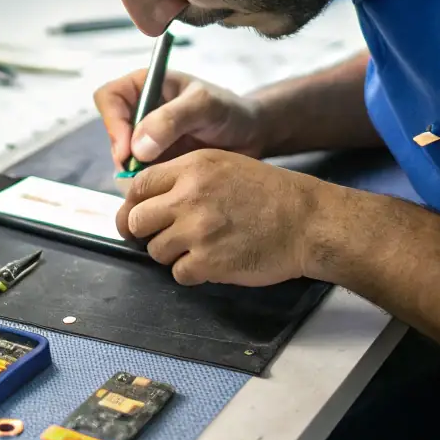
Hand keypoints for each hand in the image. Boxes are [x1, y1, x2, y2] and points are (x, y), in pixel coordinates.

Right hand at [94, 70, 265, 170]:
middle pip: (111, 131)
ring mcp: (146, 138)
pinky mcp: (155, 161)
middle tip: (144, 172)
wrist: (251, 136)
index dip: (112, 123)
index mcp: (145, 85)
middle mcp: (140, 110)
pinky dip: (146, 183)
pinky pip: (137, 175)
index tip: (128, 150)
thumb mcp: (205, 106)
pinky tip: (168, 185)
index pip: (109, 98)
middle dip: (123, 154)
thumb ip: (172, 119)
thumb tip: (137, 147)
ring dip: (135, 172)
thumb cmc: (230, 111)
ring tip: (164, 178)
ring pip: (122, 157)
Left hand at [115, 150, 325, 286]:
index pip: (139, 185)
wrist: (307, 221)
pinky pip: (179, 273)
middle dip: (146, 232)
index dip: (133, 205)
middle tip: (165, 236)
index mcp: (192, 167)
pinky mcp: (208, 261)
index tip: (137, 216)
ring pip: (155, 250)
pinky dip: (192, 272)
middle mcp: (190, 195)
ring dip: (172, 254)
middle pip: (137, 220)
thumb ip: (184, 177)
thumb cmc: (268, 194)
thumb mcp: (224, 165)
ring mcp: (198, 230)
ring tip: (200, 247)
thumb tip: (145, 199)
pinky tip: (214, 261)